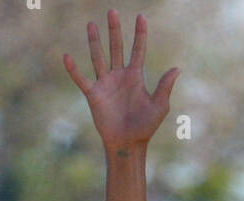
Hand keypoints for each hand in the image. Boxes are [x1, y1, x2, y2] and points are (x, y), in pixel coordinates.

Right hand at [64, 10, 179, 149]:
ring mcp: (105, 84)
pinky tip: (66, 56)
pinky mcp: (94, 95)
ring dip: (95, 41)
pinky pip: (81, 80)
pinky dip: (74, 70)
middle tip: (112, 11)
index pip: (138, 50)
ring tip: (91, 24)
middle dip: (114, 30)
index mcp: (135, 76)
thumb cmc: (145, 127)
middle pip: (116, 47)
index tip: (141, 16)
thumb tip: (177, 69)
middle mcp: (119, 76)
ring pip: (98, 57)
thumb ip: (165, 87)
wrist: (128, 144)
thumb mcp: (159, 107)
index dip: (140, 34)